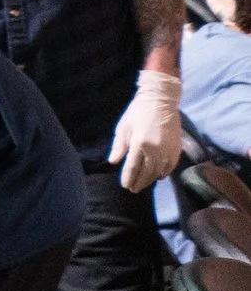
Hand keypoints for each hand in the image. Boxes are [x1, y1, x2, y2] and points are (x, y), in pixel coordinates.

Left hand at [110, 69, 183, 191]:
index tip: (125, 186)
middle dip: (139, 182)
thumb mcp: (123, 127)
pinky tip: (158, 175)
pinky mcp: (176, 148)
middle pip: (146, 172)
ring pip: (159, 171)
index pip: (133, 167)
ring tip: (144, 184)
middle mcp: (155, 149)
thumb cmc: (138, 112)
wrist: (160, 100)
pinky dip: (164, 172)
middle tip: (133, 189)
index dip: (128, 178)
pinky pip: (171, 165)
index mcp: (139, 144)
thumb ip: (119, 146)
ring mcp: (168, 149)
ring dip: (151, 179)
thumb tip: (113, 162)